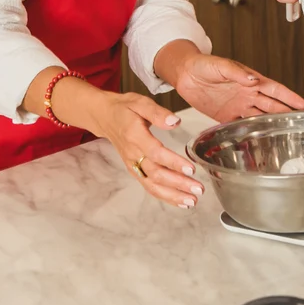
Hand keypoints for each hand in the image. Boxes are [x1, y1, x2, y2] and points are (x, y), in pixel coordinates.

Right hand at [88, 87, 204, 208]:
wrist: (105, 117)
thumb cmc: (125, 108)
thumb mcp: (141, 103)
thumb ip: (158, 113)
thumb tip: (175, 122)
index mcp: (135, 136)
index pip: (156, 153)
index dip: (173, 162)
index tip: (191, 169)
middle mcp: (133, 154)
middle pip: (156, 174)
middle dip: (178, 184)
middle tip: (198, 189)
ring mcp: (133, 165)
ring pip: (152, 185)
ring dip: (172, 195)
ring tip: (192, 201)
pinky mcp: (135, 170)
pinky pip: (149, 186)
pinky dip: (164, 196)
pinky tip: (180, 200)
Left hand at [175, 55, 303, 122]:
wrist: (184, 74)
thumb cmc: (203, 65)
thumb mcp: (221, 65)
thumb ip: (238, 72)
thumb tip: (254, 79)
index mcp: (250, 80)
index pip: (275, 90)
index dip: (289, 97)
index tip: (303, 104)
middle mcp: (247, 94)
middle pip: (271, 105)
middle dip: (286, 113)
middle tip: (301, 123)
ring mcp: (237, 105)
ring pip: (259, 116)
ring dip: (271, 124)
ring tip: (285, 132)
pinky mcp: (224, 115)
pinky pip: (239, 125)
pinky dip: (249, 133)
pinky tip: (257, 140)